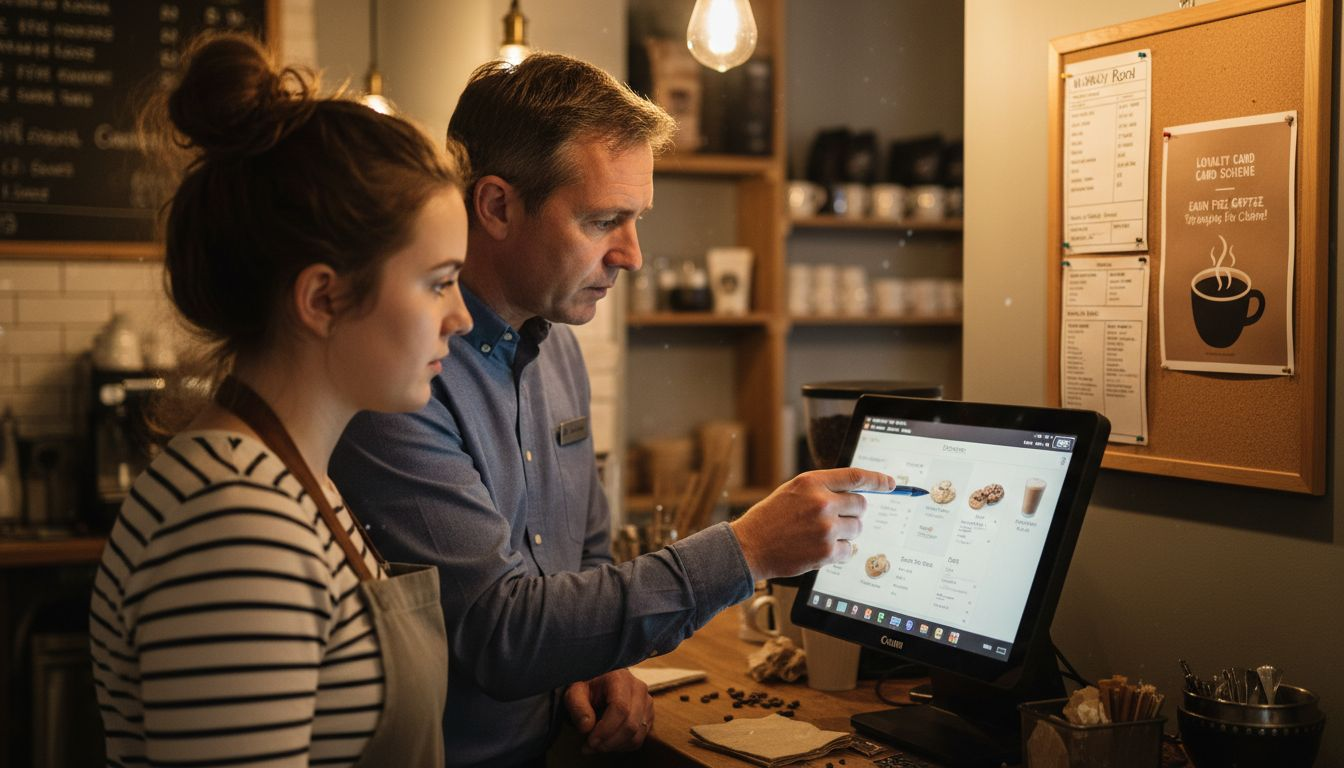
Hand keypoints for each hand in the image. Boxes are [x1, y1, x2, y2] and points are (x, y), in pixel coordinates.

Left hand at [564, 668, 653, 752]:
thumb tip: (587, 727)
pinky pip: (639, 739)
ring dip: (614, 746)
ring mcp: (647, 703)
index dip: (605, 730)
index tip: (590, 742)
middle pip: (630, 725)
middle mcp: (639, 689)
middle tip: (589, 747)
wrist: (599, 683)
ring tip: (596, 745)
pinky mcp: (648, 716)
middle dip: (608, 742)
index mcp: (620, 678)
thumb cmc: (586, 688)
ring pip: (636, 735)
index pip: (620, 708)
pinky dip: (622, 746)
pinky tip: (607, 742)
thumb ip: (577, 707)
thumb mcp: (575, 692)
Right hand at [730, 467, 892, 580]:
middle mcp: (822, 502)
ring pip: (857, 528)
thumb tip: (855, 492)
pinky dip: (838, 551)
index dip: (877, 479)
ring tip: (820, 535)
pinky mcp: (826, 550)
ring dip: (845, 533)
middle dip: (853, 512)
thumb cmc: (770, 518)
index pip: (855, 476)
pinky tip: (819, 549)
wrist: (750, 546)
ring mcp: (826, 527)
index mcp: (812, 482)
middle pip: (861, 505)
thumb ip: (822, 488)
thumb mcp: (793, 491)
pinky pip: (849, 550)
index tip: (891, 483)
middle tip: (836, 518)